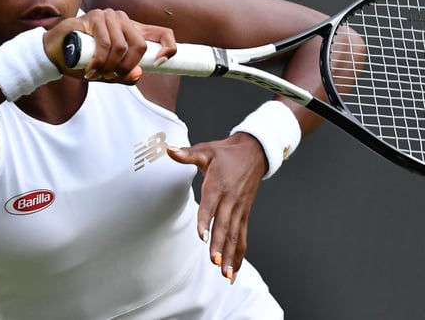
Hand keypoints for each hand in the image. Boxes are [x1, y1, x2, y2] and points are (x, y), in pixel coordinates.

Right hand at [43, 9, 175, 83]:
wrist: (56, 52)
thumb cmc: (83, 60)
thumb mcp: (108, 72)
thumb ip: (124, 75)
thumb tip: (137, 74)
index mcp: (134, 31)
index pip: (163, 33)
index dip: (169, 47)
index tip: (160, 63)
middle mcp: (124, 20)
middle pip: (140, 45)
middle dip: (127, 67)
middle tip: (111, 76)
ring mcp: (110, 16)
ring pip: (121, 46)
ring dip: (109, 67)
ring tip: (96, 73)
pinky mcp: (95, 16)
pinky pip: (105, 44)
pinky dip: (99, 62)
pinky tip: (90, 69)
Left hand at [168, 133, 267, 281]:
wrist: (255, 152)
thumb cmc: (226, 152)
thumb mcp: (206, 150)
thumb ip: (187, 154)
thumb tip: (169, 150)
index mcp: (218, 184)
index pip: (210, 205)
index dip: (205, 220)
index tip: (201, 236)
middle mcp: (230, 199)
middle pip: (224, 225)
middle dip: (219, 245)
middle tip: (215, 262)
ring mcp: (239, 209)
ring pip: (235, 235)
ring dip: (231, 255)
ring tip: (226, 274)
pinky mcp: (245, 214)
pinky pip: (243, 237)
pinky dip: (240, 255)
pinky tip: (234, 271)